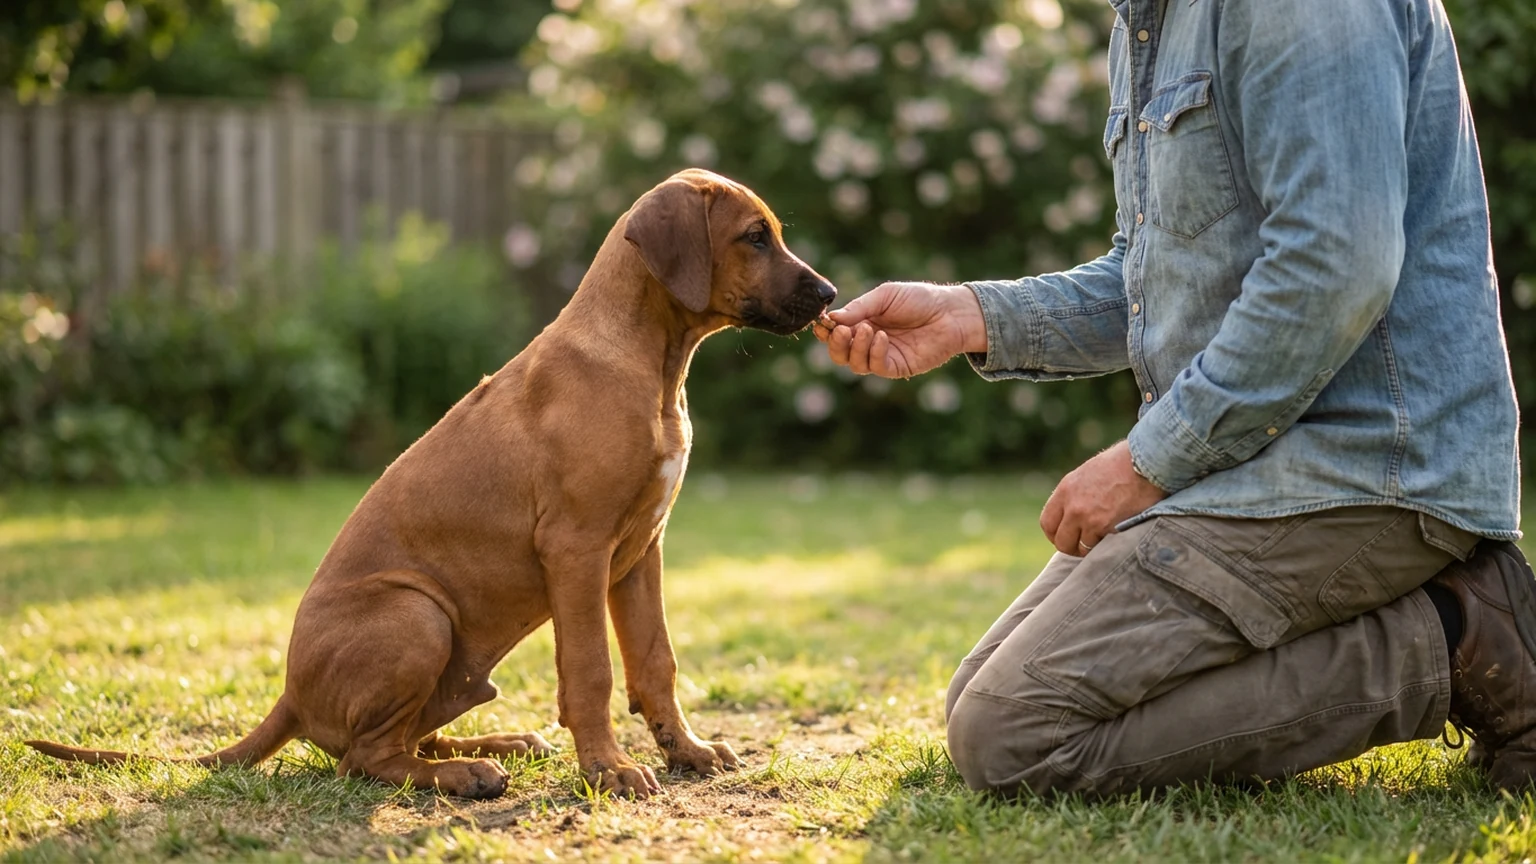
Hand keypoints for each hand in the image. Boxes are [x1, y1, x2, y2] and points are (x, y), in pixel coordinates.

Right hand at [812, 281, 986, 377]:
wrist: (951, 312)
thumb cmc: (919, 299)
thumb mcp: (886, 295)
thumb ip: (860, 307)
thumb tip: (832, 319)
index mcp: (863, 322)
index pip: (836, 332)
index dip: (825, 331)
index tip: (822, 324)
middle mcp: (869, 342)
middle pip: (839, 353)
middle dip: (835, 344)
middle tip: (841, 331)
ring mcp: (882, 356)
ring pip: (854, 364)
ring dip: (855, 348)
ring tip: (866, 330)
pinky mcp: (897, 367)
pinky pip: (876, 367)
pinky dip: (874, 353)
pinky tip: (881, 338)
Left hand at [1040, 440, 1167, 555]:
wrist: (1148, 461)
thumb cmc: (1125, 462)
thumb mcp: (1090, 473)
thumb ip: (1077, 494)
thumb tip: (1073, 513)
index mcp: (1066, 489)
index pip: (1047, 523)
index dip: (1056, 534)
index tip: (1066, 537)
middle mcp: (1074, 507)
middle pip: (1061, 542)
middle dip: (1072, 547)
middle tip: (1084, 546)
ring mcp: (1090, 520)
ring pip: (1081, 548)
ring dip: (1091, 548)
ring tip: (1104, 541)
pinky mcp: (1109, 528)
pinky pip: (1100, 548)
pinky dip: (1107, 547)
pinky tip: (1116, 537)